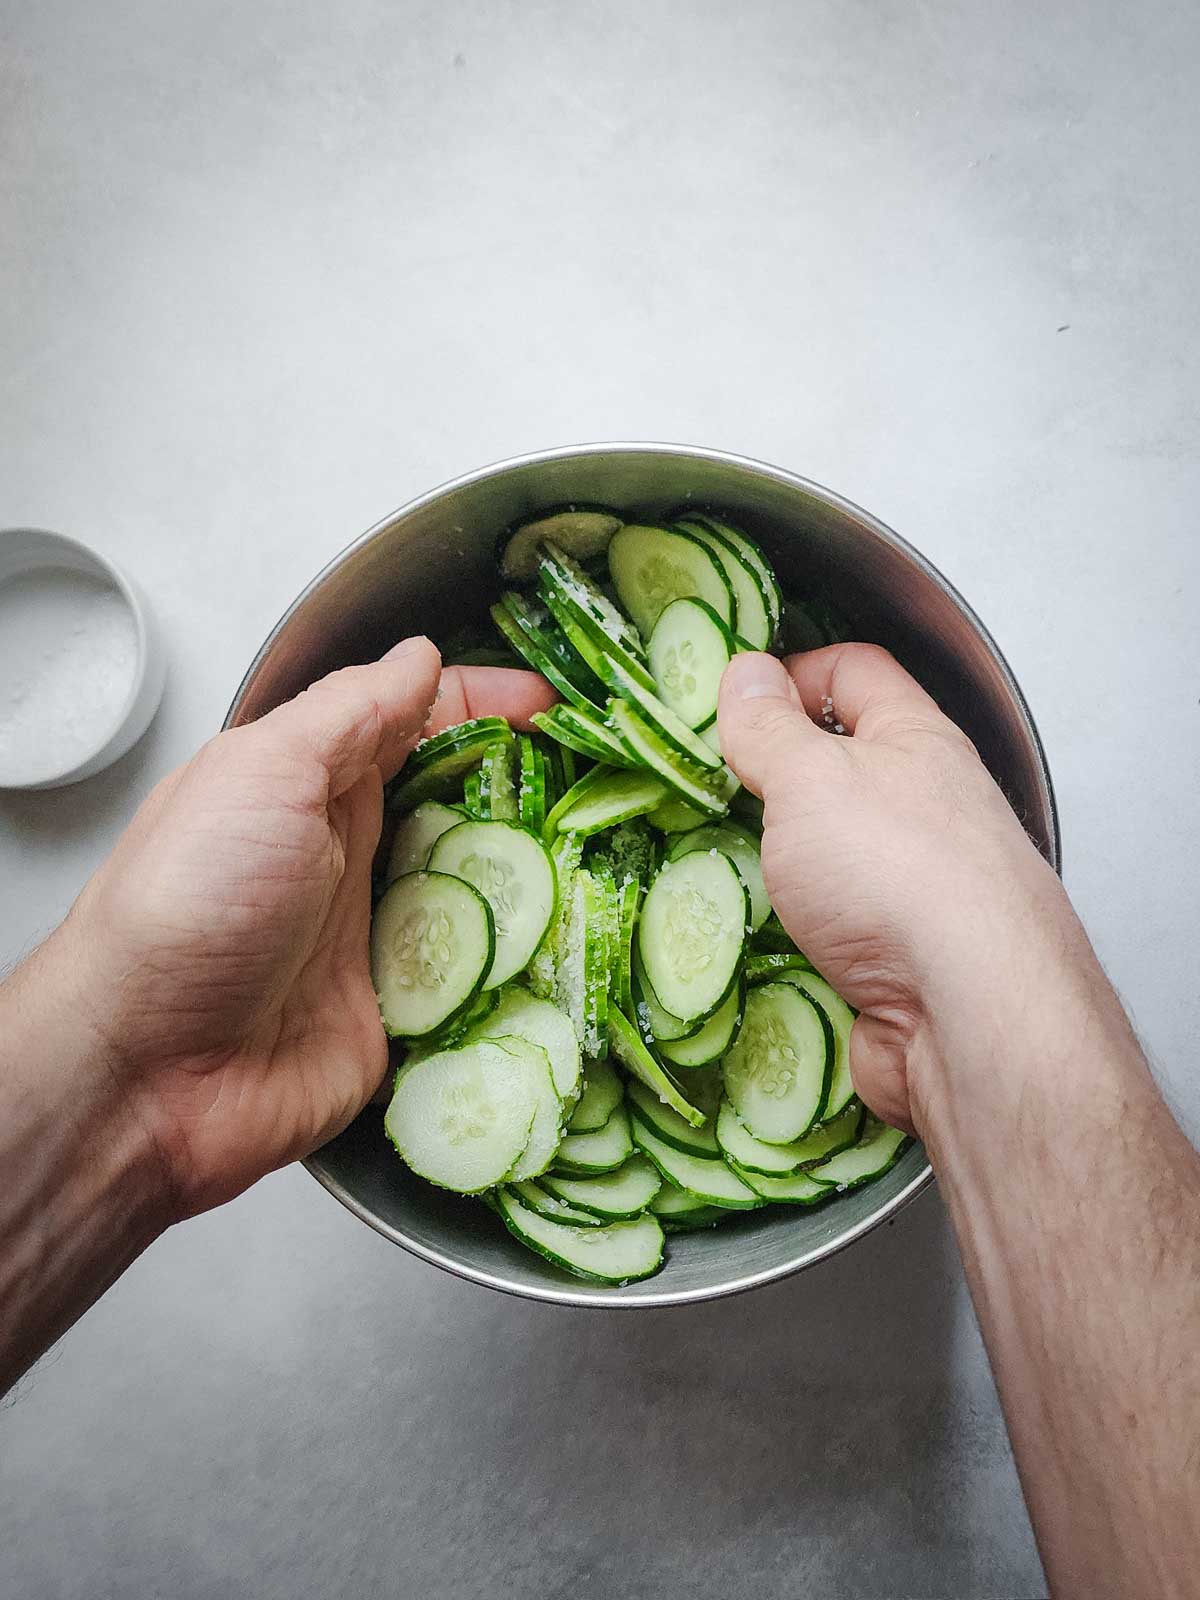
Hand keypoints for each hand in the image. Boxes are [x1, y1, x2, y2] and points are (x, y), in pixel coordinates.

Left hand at [63, 639, 554, 1218]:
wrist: (150, 1076)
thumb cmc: (187, 908)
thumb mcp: (262, 773)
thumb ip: (349, 712)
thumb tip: (419, 656)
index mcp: (317, 782)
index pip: (418, 719)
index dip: (487, 702)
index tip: (557, 703)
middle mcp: (355, 852)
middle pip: (464, 802)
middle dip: (536, 787)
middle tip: (609, 782)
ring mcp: (383, 935)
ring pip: (486, 889)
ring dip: (542, 875)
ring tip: (620, 860)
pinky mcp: (404, 1013)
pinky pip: (483, 979)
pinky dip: (529, 965)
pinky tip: (584, 950)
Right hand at [717, 645, 1072, 1131]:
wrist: (969, 1016)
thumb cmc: (898, 874)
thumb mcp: (811, 777)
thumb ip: (771, 727)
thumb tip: (746, 672)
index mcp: (916, 742)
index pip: (854, 672)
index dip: (790, 671)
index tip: (729, 700)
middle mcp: (926, 809)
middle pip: (839, 770)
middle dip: (771, 778)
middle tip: (708, 788)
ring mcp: (915, 889)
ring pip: (829, 858)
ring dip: (773, 864)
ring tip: (714, 866)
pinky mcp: (898, 964)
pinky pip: (828, 933)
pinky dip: (786, 935)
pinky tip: (748, 939)